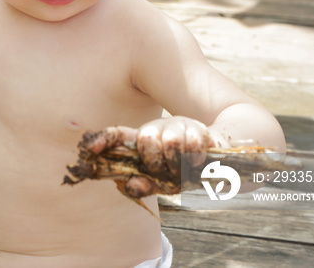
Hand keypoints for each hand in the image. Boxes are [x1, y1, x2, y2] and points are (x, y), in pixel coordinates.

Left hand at [83, 117, 217, 197]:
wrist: (222, 160)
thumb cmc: (183, 171)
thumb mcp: (160, 182)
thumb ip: (143, 185)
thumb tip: (130, 185)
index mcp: (143, 141)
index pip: (117, 134)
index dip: (103, 139)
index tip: (90, 148)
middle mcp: (158, 130)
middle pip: (146, 140)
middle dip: (154, 160)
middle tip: (163, 170)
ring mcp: (178, 128)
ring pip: (171, 142)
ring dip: (178, 163)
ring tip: (183, 169)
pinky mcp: (200, 131)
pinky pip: (194, 145)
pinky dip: (195, 160)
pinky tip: (197, 164)